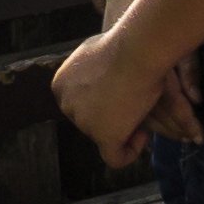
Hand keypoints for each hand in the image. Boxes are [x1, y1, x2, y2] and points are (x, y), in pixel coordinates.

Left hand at [54, 24, 196, 165]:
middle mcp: (66, 104)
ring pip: (103, 137)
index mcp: (60, 85)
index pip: (80, 104)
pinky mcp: (102, 136)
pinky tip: (142, 136)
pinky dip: (129, 152)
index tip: (122, 96)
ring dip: (123, 129)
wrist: (135, 52)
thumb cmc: (122, 46)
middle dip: (111, 117)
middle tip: (134, 107)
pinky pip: (115, 158)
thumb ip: (88, 71)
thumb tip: (98, 78)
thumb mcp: (94, 54)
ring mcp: (82, 122)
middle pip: (90, 121)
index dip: (102, 103)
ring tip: (141, 114)